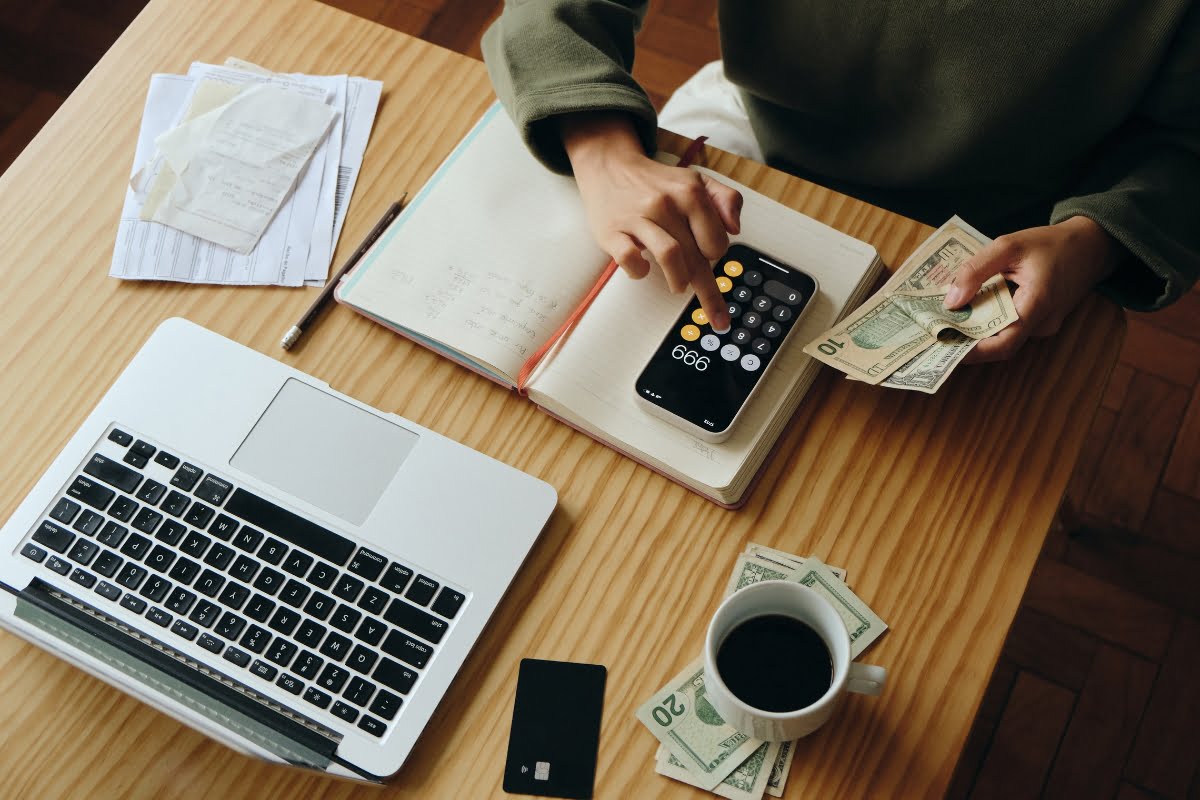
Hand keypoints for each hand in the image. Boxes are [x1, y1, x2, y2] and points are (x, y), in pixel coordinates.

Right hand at [561, 112, 742, 330]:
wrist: (610, 167)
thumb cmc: (655, 182)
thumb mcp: (696, 181)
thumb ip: (725, 199)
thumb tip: (735, 228)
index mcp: (690, 193)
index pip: (717, 241)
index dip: (715, 254)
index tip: (709, 259)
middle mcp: (666, 203)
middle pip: (696, 256)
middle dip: (708, 290)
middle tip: (715, 313)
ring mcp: (638, 218)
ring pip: (670, 257)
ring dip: (678, 280)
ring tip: (678, 286)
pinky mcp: (613, 231)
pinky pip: (630, 258)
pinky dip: (639, 271)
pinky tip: (641, 268)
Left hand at [943, 216, 1122, 362]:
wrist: (1091, 245)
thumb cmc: (1050, 243)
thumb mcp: (1009, 245)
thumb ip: (976, 270)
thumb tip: (950, 301)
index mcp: (1038, 305)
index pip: (1003, 344)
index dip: (973, 352)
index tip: (946, 347)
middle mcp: (1043, 323)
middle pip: (1000, 343)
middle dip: (969, 340)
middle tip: (937, 331)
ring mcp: (1045, 325)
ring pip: (1005, 335)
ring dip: (979, 329)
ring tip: (948, 318)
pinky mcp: (1042, 322)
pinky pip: (1013, 327)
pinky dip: (992, 320)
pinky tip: (972, 308)